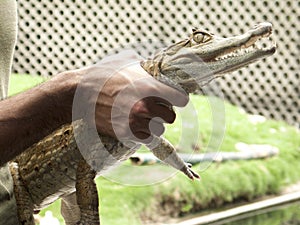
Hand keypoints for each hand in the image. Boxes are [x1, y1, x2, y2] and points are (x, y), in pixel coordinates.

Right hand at [72, 50, 188, 143]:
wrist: (78, 92)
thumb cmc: (103, 74)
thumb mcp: (127, 61)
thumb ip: (147, 66)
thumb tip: (160, 66)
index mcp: (150, 86)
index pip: (182, 99)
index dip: (178, 98)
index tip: (172, 98)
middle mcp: (146, 106)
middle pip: (171, 117)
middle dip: (164, 112)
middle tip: (153, 107)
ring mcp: (135, 122)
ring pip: (159, 130)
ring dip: (153, 124)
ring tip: (141, 116)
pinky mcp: (125, 134)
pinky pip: (146, 139)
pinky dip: (143, 134)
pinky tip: (134, 125)